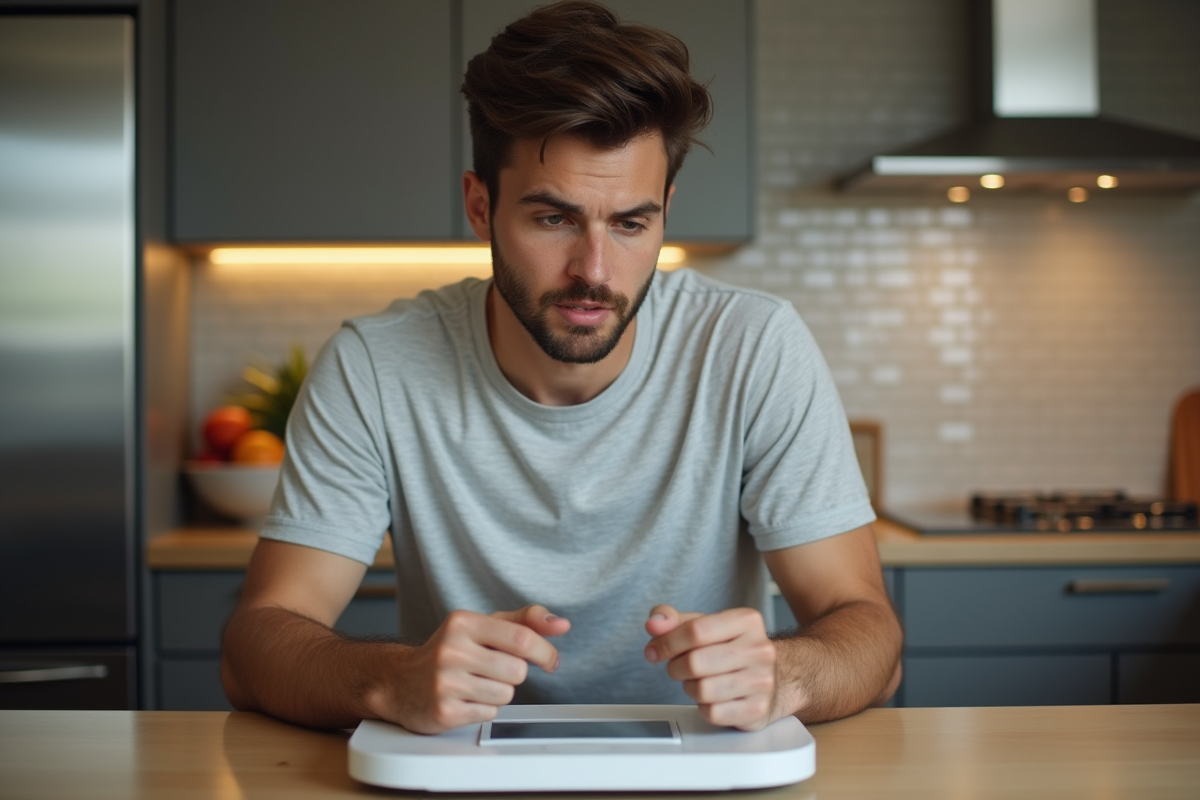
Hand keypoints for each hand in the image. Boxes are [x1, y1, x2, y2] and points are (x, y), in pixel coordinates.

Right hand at [386, 605, 569, 733]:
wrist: (400, 682)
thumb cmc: (450, 651)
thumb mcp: (484, 626)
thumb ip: (524, 621)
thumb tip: (561, 623)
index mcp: (463, 623)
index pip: (521, 638)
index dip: (545, 652)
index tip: (551, 660)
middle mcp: (451, 650)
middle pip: (517, 671)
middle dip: (514, 674)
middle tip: (492, 669)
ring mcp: (445, 682)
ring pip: (506, 694)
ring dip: (499, 692)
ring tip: (475, 683)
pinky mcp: (444, 711)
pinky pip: (489, 713)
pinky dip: (484, 708)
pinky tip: (465, 698)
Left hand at [644, 605, 776, 730]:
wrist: (774, 679)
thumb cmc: (731, 650)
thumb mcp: (704, 626)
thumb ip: (674, 620)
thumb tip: (654, 624)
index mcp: (747, 621)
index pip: (696, 631)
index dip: (667, 642)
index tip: (655, 650)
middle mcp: (760, 650)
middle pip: (695, 662)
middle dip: (677, 667)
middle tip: (680, 667)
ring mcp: (761, 681)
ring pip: (702, 690)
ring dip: (691, 688)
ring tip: (699, 681)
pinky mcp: (757, 709)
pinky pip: (712, 712)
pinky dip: (704, 707)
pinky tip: (714, 698)